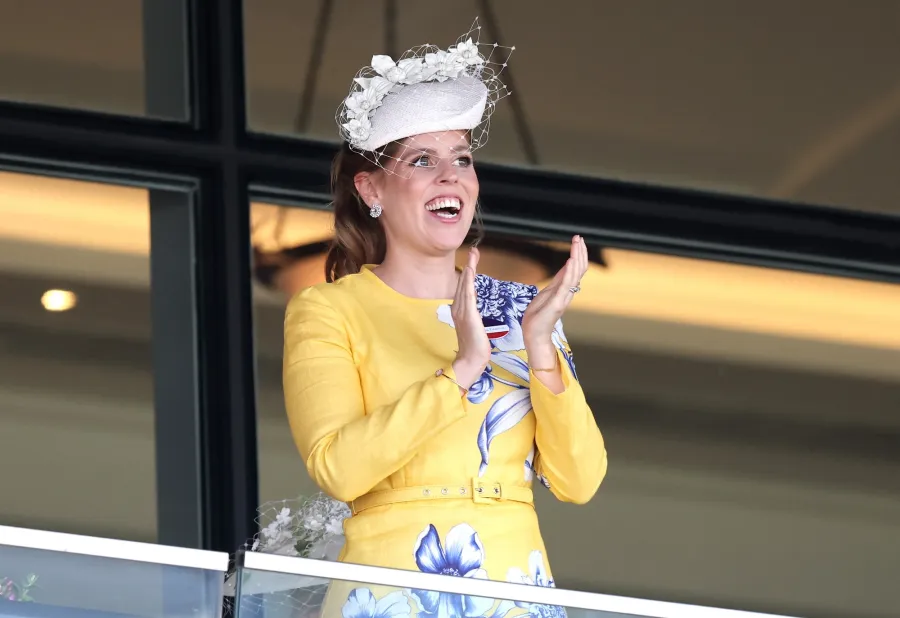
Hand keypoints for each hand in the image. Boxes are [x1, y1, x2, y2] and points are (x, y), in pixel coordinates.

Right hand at [451, 248, 490, 387]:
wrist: (472, 361)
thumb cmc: (474, 347)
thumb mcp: (474, 327)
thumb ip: (472, 316)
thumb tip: (473, 308)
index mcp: (460, 311)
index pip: (464, 287)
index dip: (468, 273)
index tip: (473, 260)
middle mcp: (458, 309)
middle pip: (463, 283)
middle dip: (469, 266)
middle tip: (474, 250)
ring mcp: (462, 312)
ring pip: (465, 286)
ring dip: (469, 270)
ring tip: (473, 256)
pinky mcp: (468, 316)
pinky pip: (468, 295)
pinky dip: (468, 282)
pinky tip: (470, 272)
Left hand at [522, 235, 587, 347]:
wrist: (534, 335)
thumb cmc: (537, 317)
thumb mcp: (547, 293)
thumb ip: (558, 280)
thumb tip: (566, 266)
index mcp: (564, 289)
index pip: (575, 269)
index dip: (577, 254)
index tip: (577, 241)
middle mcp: (567, 292)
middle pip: (578, 269)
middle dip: (579, 252)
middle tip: (579, 237)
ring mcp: (563, 297)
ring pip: (575, 274)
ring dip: (576, 257)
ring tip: (577, 243)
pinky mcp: (557, 302)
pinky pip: (567, 284)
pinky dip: (570, 271)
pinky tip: (571, 260)